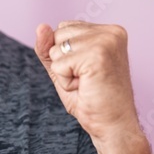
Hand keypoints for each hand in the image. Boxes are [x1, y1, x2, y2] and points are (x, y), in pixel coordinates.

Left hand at [35, 21, 141, 142]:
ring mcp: (106, 41)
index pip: (63, 28)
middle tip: (87, 80)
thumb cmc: (91, 100)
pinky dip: (65, 82)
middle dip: (63, 62)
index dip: (66, 55)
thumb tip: (41, 26)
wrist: (113, 126)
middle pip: (58, 34)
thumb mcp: (64, 68)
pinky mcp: (98, 55)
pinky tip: (86, 88)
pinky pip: (58, 64)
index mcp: (109, 31)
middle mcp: (111, 32)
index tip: (88, 72)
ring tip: (87, 84)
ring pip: (56, 49)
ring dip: (64, 73)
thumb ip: (49, 47)